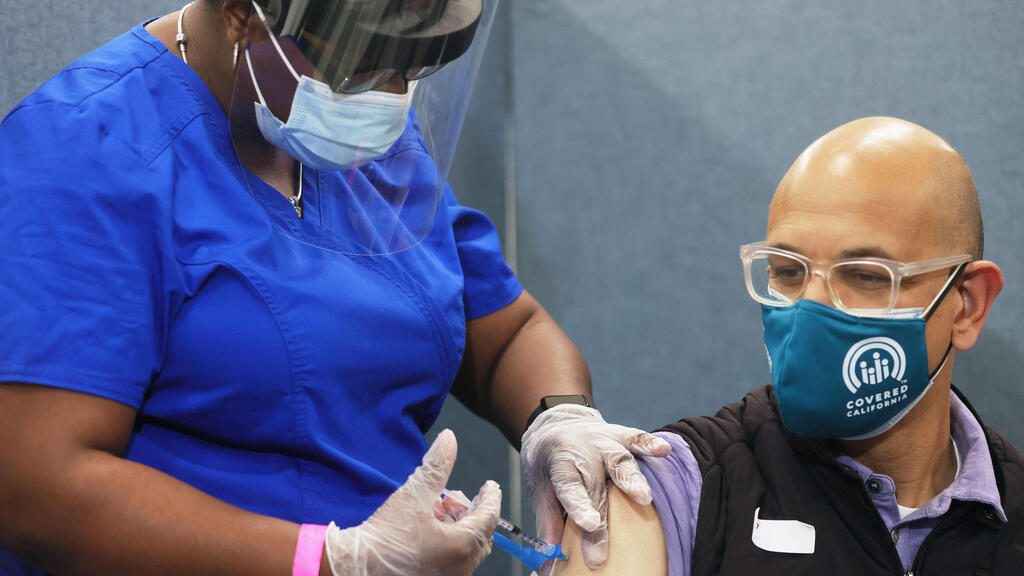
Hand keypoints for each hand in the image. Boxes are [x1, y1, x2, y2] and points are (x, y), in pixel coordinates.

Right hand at [325, 429, 501, 575]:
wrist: (357, 566)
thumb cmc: (386, 536)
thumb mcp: (414, 494)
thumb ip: (436, 466)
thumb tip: (449, 439)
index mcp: (462, 546)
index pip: (489, 517)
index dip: (490, 498)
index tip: (489, 486)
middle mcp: (461, 567)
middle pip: (480, 534)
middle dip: (471, 512)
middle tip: (455, 497)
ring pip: (467, 548)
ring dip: (458, 526)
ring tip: (438, 509)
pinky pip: (454, 560)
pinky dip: (449, 541)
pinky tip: (430, 528)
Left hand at [521, 405, 670, 569]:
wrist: (554, 424)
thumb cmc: (549, 463)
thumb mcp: (539, 487)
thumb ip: (548, 519)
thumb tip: (551, 555)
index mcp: (560, 463)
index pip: (569, 487)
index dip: (579, 506)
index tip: (589, 525)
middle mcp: (582, 451)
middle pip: (596, 485)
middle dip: (604, 516)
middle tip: (608, 543)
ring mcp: (602, 441)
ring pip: (618, 460)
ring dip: (631, 478)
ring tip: (643, 497)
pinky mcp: (619, 435)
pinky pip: (635, 438)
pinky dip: (649, 443)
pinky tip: (663, 450)